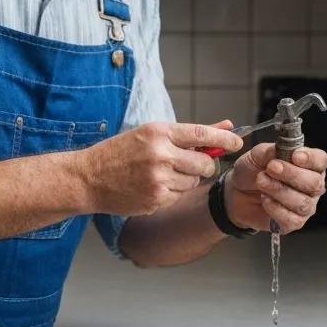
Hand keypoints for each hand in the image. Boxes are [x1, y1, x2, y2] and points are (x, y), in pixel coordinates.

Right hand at [79, 122, 242, 216]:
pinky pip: (180, 195)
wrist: (89, 178)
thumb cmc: (119, 152)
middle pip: (204, 164)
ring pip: (194, 182)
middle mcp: (160, 154)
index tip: (237, 142)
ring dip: (186, 179)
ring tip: (162, 173)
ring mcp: (158, 179)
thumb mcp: (150, 133)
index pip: (202, 134)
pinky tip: (153, 185)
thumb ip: (189, 133)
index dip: (224, 140)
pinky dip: (173, 192)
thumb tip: (225, 127)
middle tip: (188, 163)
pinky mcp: (156, 199)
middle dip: (203, 165)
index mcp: (158, 132)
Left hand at [225, 142, 326, 233]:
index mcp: (308, 164)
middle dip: (292, 174)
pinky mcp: (294, 222)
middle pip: (315, 183)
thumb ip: (270, 151)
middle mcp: (312, 186)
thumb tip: (281, 150)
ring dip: (279, 190)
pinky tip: (264, 199)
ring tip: (261, 181)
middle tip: (271, 167)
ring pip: (303, 202)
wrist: (236, 193)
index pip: (320, 160)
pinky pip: (292, 219)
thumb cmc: (252, 171)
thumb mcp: (257, 155)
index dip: (311, 158)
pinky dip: (275, 208)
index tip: (295, 156)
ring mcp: (305, 206)